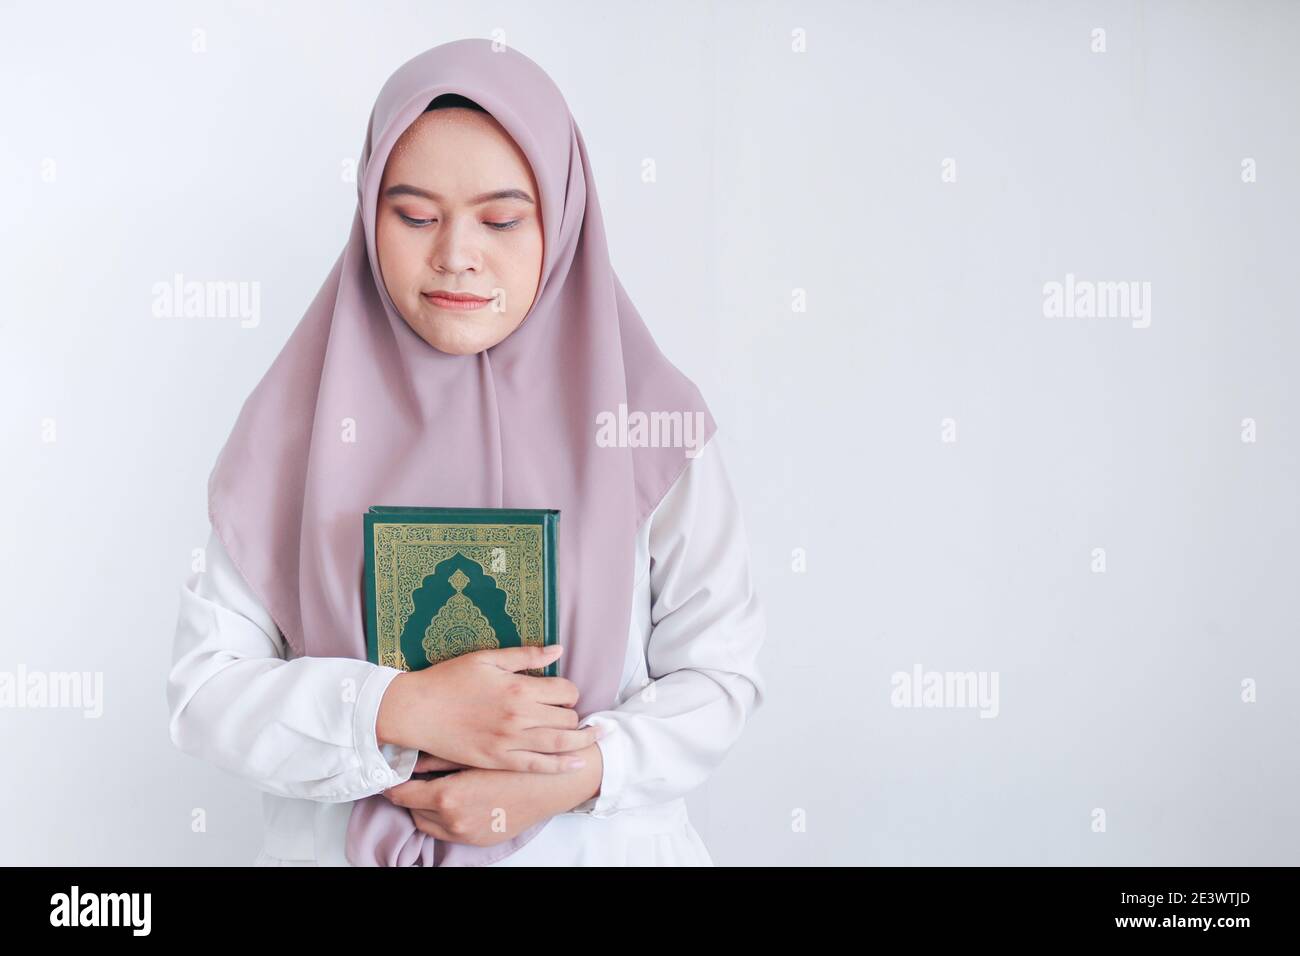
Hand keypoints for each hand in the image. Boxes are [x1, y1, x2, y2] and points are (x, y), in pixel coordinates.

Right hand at [375, 644, 600, 772]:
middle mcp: (519, 717)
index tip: (562, 692)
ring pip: (560, 744)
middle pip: (567, 717)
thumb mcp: (486, 658)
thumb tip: (558, 649)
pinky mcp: (498, 761)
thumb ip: (525, 655)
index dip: (569, 691)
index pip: (565, 690)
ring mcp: (510, 742)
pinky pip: (538, 766)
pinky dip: (562, 766)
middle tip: (569, 713)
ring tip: (594, 737)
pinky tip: (577, 763)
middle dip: (573, 714)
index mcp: (518, 688)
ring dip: (581, 740)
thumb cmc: (448, 680)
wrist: (416, 711)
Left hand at [382, 742, 603, 846]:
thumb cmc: (517, 760)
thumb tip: (410, 757)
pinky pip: (449, 831)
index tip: (387, 773)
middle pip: (413, 811)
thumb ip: (438, 757)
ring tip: (430, 785)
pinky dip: (445, 816)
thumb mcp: (474, 753)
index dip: (392, 783)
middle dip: (409, 794)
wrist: (556, 782)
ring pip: (429, 824)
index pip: (403, 795)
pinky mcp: (482, 839)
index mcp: (449, 797)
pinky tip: (454, 797)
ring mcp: (468, 834)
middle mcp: (454, 821)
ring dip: (426, 806)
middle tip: (409, 775)